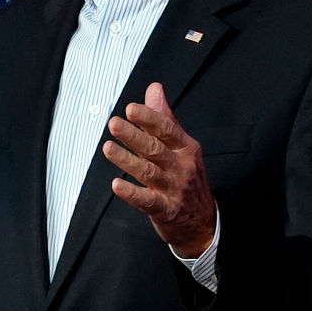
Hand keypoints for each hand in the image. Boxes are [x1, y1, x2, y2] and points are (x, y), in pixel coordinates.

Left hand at [102, 82, 215, 257]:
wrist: (203, 222)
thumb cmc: (187, 177)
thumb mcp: (181, 145)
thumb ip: (165, 117)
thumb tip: (154, 88)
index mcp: (185, 148)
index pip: (167, 129)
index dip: (149, 118)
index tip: (131, 108)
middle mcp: (181, 167)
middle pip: (155, 149)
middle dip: (134, 136)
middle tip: (114, 124)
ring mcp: (174, 189)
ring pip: (148, 172)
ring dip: (127, 160)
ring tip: (108, 148)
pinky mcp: (166, 210)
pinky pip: (147, 201)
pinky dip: (132, 193)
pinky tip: (116, 185)